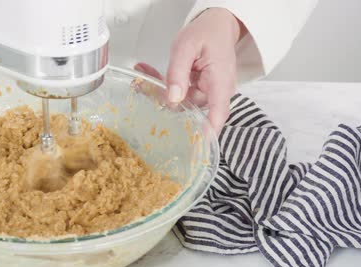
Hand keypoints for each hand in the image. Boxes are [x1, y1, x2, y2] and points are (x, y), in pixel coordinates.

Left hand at [135, 8, 244, 133]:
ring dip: (159, 89)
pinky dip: (164, 83)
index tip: (191, 148)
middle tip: (140, 86)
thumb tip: (172, 99)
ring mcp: (207, 92)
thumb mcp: (186, 46)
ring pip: (180, 101)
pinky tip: (146, 72)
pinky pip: (179, 93)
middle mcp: (216, 92)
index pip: (217, 115)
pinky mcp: (197, 90)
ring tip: (140, 73)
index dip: (205, 134)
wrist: (218, 24)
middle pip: (190, 109)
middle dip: (163, 101)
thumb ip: (178, 72)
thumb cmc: (207, 33)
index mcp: (220, 83)